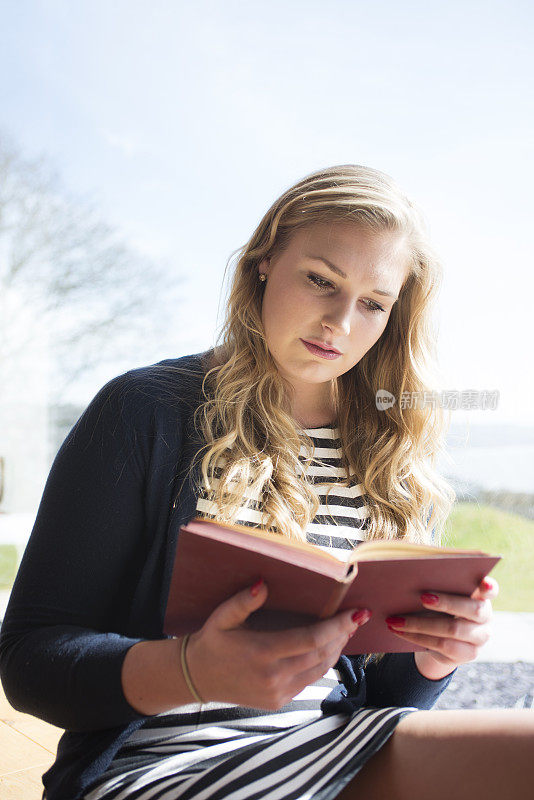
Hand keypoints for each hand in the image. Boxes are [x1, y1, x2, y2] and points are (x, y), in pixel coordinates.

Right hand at [186, 579, 371, 709]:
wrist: (198, 677)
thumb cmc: (213, 641)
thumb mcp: (222, 617)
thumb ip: (245, 601)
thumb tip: (265, 583)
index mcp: (262, 653)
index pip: (311, 639)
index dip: (338, 626)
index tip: (357, 613)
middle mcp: (273, 677)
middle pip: (321, 654)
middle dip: (343, 635)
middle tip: (358, 617)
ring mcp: (278, 693)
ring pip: (320, 670)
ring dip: (336, 649)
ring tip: (347, 630)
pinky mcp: (279, 702)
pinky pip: (309, 680)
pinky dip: (322, 663)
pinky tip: (326, 647)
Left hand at [385, 576, 498, 678]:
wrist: (442, 640)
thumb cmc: (439, 607)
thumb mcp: (440, 595)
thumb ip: (436, 585)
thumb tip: (408, 577)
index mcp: (481, 596)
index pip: (490, 589)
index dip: (489, 586)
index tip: (484, 583)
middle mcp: (485, 617)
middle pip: (472, 610)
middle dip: (447, 603)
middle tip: (422, 597)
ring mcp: (479, 638)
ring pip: (453, 630)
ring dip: (420, 624)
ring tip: (395, 619)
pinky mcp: (468, 654)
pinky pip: (441, 645)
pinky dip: (417, 637)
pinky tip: (399, 631)